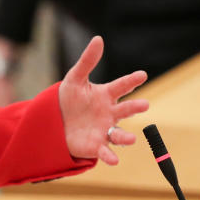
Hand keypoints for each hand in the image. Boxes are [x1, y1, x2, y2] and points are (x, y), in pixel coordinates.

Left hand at [58, 36, 148, 164]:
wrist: (55, 123)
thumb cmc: (69, 99)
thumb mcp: (75, 78)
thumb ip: (87, 60)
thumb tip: (98, 39)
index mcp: (106, 95)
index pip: (121, 86)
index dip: (131, 80)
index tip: (142, 74)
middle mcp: (110, 113)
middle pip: (125, 110)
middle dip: (135, 107)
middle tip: (145, 104)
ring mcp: (105, 130)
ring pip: (120, 134)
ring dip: (126, 137)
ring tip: (131, 138)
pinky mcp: (96, 146)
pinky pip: (105, 151)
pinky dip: (110, 156)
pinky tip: (114, 160)